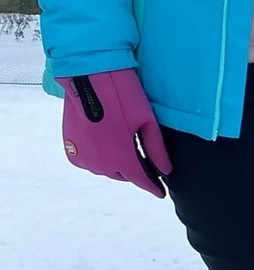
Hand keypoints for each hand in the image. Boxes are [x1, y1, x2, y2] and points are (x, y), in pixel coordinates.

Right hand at [59, 70, 170, 197]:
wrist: (88, 77)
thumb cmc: (123, 96)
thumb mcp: (147, 122)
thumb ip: (157, 151)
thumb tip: (165, 171)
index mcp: (122, 159)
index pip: (142, 181)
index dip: (153, 188)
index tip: (160, 193)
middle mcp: (101, 164)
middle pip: (123, 176)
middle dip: (134, 171)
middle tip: (145, 163)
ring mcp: (83, 157)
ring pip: (105, 169)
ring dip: (116, 165)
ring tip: (125, 150)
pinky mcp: (70, 148)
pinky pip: (89, 161)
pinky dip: (99, 158)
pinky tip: (106, 146)